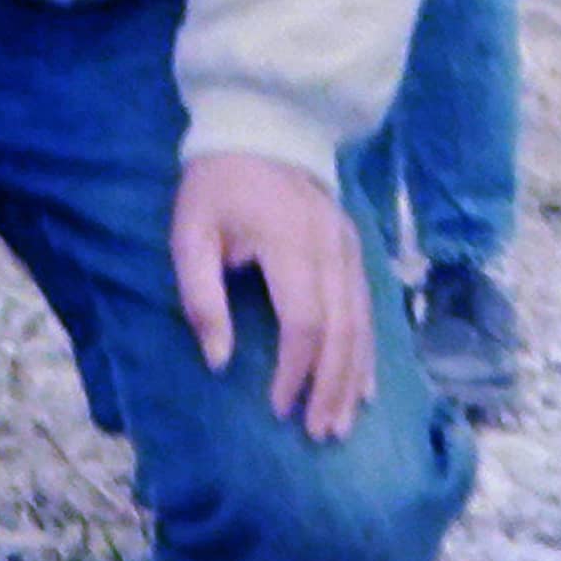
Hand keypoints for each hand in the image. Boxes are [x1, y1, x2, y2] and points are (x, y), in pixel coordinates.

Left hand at [173, 151, 376, 441]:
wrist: (261, 126)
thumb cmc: (217, 185)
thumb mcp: (190, 234)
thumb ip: (201, 297)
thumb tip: (217, 362)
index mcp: (290, 244)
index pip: (305, 322)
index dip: (295, 370)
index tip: (277, 407)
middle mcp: (331, 249)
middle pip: (342, 331)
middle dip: (331, 387)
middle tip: (320, 433)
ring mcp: (349, 247)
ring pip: (363, 323)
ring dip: (353, 376)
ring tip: (342, 422)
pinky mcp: (354, 247)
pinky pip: (369, 307)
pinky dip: (367, 350)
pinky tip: (364, 385)